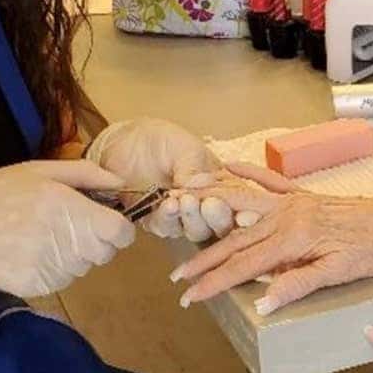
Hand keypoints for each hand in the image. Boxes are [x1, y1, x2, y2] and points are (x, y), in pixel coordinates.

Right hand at [0, 159, 135, 296]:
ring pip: (85, 267)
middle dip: (96, 240)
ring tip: (44, 237)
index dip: (119, 228)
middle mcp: (62, 241)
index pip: (119, 233)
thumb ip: (87, 174)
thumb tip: (122, 181)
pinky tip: (32, 253)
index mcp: (67, 208)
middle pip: (105, 252)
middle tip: (69, 226)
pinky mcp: (36, 286)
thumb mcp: (41, 170)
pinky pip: (63, 280)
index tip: (106, 221)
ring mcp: (49, 268)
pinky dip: (56, 269)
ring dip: (75, 255)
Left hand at [86, 117, 230, 240]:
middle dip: (218, 218)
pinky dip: (169, 218)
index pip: (240, 204)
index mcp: (223, 187)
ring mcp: (183, 217)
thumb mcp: (186, 148)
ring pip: (196, 231)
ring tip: (186, 201)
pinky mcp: (158, 223)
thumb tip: (205, 185)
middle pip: (221, 224)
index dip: (246, 213)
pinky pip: (167, 228)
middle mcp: (207, 206)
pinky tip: (169, 204)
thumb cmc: (164, 141)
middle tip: (211, 204)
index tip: (244, 214)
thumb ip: (196, 168)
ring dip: (193, 219)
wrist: (126, 143)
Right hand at [170, 162, 372, 314]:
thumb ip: (297, 284)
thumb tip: (262, 303)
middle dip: (203, 259)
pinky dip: (244, 173)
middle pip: (235, 240)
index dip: (214, 283)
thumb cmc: (371, 250)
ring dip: (210, 205)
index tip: (189, 297)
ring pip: (241, 205)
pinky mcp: (300, 195)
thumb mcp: (337, 273)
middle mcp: (286, 215)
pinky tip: (225, 166)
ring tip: (180, 203)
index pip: (244, 267)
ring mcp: (291, 202)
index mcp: (292, 239)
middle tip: (176, 276)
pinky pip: (267, 181)